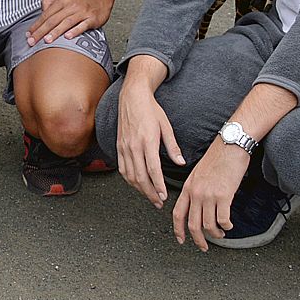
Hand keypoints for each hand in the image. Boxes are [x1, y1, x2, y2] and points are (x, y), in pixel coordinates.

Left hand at [26, 0, 112, 45]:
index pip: (46, 14)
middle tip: (32, 41)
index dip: (36, 25)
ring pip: (66, 23)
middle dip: (41, 32)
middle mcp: (71, 5)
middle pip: (53, 20)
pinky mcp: (92, 18)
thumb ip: (50, 0)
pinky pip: (82, 25)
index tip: (28, 34)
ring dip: (55, 32)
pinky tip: (68, 37)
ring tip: (46, 40)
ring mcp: (82, 12)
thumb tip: (41, 11)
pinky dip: (75, 31)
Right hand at [116, 76, 184, 207]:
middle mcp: (133, 145)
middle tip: (158, 202)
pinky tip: (136, 184)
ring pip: (129, 175)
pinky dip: (129, 179)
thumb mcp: (166, 126)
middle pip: (140, 176)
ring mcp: (124, 146)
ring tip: (149, 196)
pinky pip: (122, 168)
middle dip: (150, 192)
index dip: (158, 185)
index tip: (164, 196)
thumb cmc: (150, 110)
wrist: (132, 97)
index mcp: (147, 141)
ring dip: (139, 189)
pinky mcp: (119, 146)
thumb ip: (172, 146)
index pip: (152, 169)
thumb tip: (180, 162)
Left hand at [172, 141, 250, 250]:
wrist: (230, 145)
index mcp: (187, 187)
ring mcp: (208, 195)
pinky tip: (229, 225)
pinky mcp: (223, 195)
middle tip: (204, 247)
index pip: (178, 214)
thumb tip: (198, 206)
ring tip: (221, 234)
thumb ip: (195, 189)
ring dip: (216, 234)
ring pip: (208, 225)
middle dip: (198, 240)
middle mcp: (195, 193)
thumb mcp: (199, 173)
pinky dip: (226, 226)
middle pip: (193, 224)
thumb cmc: (217, 157)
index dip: (178, 230)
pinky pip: (223, 220)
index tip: (181, 240)